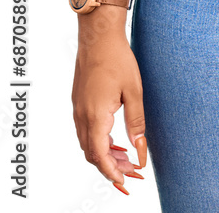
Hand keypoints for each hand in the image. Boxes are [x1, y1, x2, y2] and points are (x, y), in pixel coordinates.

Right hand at [72, 34, 146, 194]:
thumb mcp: (133, 91)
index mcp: (96, 115)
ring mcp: (78, 109)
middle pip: (93, 154)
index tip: (127, 181)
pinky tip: (114, 141)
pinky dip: (99, 142)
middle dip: (112, 167)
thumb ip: (136, 123)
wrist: (98, 36)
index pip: (100, 156)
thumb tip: (140, 150)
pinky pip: (86, 132)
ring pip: (88, 144)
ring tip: (126, 159)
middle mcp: (82, 116)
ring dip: (105, 155)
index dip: (113, 172)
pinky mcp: (79, 103)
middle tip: (133, 173)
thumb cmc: (118, 59)